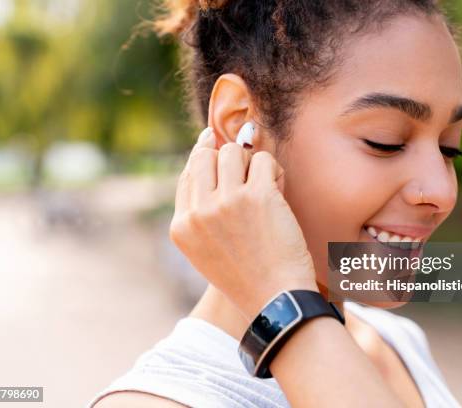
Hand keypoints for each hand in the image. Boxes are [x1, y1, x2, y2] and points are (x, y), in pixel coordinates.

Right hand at [169, 127, 318, 318]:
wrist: (276, 300)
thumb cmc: (249, 276)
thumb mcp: (208, 251)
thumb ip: (203, 211)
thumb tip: (212, 155)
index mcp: (182, 227)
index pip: (188, 174)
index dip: (203, 155)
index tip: (212, 141)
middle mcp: (199, 212)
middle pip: (206, 156)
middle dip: (228, 158)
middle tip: (247, 173)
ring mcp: (226, 202)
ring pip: (233, 152)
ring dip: (252, 162)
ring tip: (265, 184)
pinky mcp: (257, 196)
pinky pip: (263, 160)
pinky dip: (274, 171)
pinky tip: (279, 190)